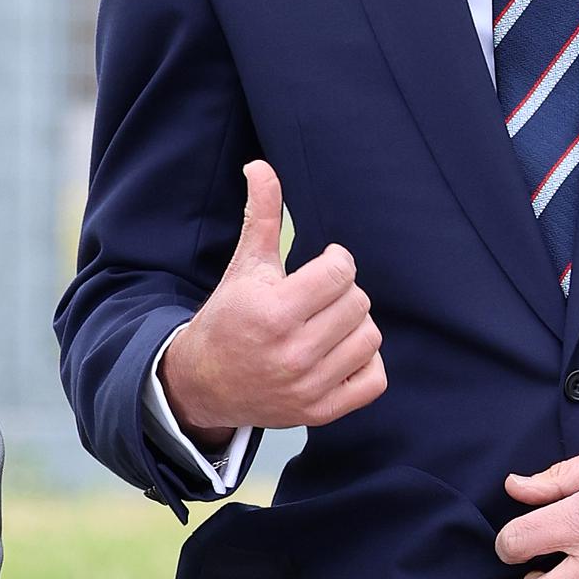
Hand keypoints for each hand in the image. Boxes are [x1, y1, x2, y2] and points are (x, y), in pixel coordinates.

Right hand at [159, 161, 386, 446]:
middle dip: (342, 293)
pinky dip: (365, 364)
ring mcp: (308, 387)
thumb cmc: (229, 318)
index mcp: (273, 311)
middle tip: (319, 298)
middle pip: (358, 303)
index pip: (341, 272)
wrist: (204, 383)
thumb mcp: (244, 266)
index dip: (335, 263)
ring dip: (354, 326)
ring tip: (328, 324)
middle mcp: (292, 353)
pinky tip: (340, 353)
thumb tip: (260, 165)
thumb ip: (259, 215)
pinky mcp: (319, 412)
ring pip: (370, 338)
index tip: (321, 267)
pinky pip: (374, 380)